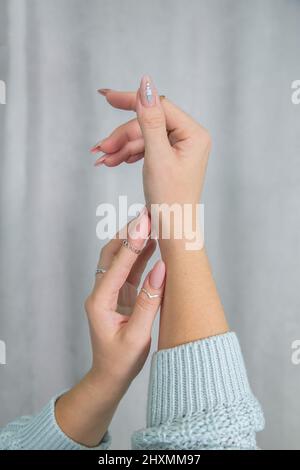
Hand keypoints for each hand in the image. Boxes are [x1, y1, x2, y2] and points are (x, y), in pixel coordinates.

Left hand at [86, 207, 164, 387]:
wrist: (110, 376)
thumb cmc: (121, 361)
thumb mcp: (138, 336)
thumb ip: (149, 302)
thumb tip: (161, 270)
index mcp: (100, 302)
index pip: (117, 266)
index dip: (132, 244)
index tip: (145, 223)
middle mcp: (102, 292)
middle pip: (112, 254)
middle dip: (129, 233)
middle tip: (148, 214)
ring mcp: (110, 292)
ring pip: (120, 258)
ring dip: (135, 240)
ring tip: (152, 222)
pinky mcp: (120, 295)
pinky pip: (129, 270)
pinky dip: (141, 255)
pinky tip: (153, 244)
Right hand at [92, 75, 211, 208]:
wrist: (173, 230)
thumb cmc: (170, 199)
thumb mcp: (156, 156)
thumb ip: (149, 119)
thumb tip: (145, 83)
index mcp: (194, 133)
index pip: (158, 106)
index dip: (131, 101)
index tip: (105, 96)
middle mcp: (190, 138)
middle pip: (148, 123)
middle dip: (122, 136)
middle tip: (100, 149)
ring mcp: (180, 148)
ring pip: (144, 137)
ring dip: (121, 147)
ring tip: (102, 160)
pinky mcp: (171, 158)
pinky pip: (146, 148)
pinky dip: (129, 154)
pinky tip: (114, 161)